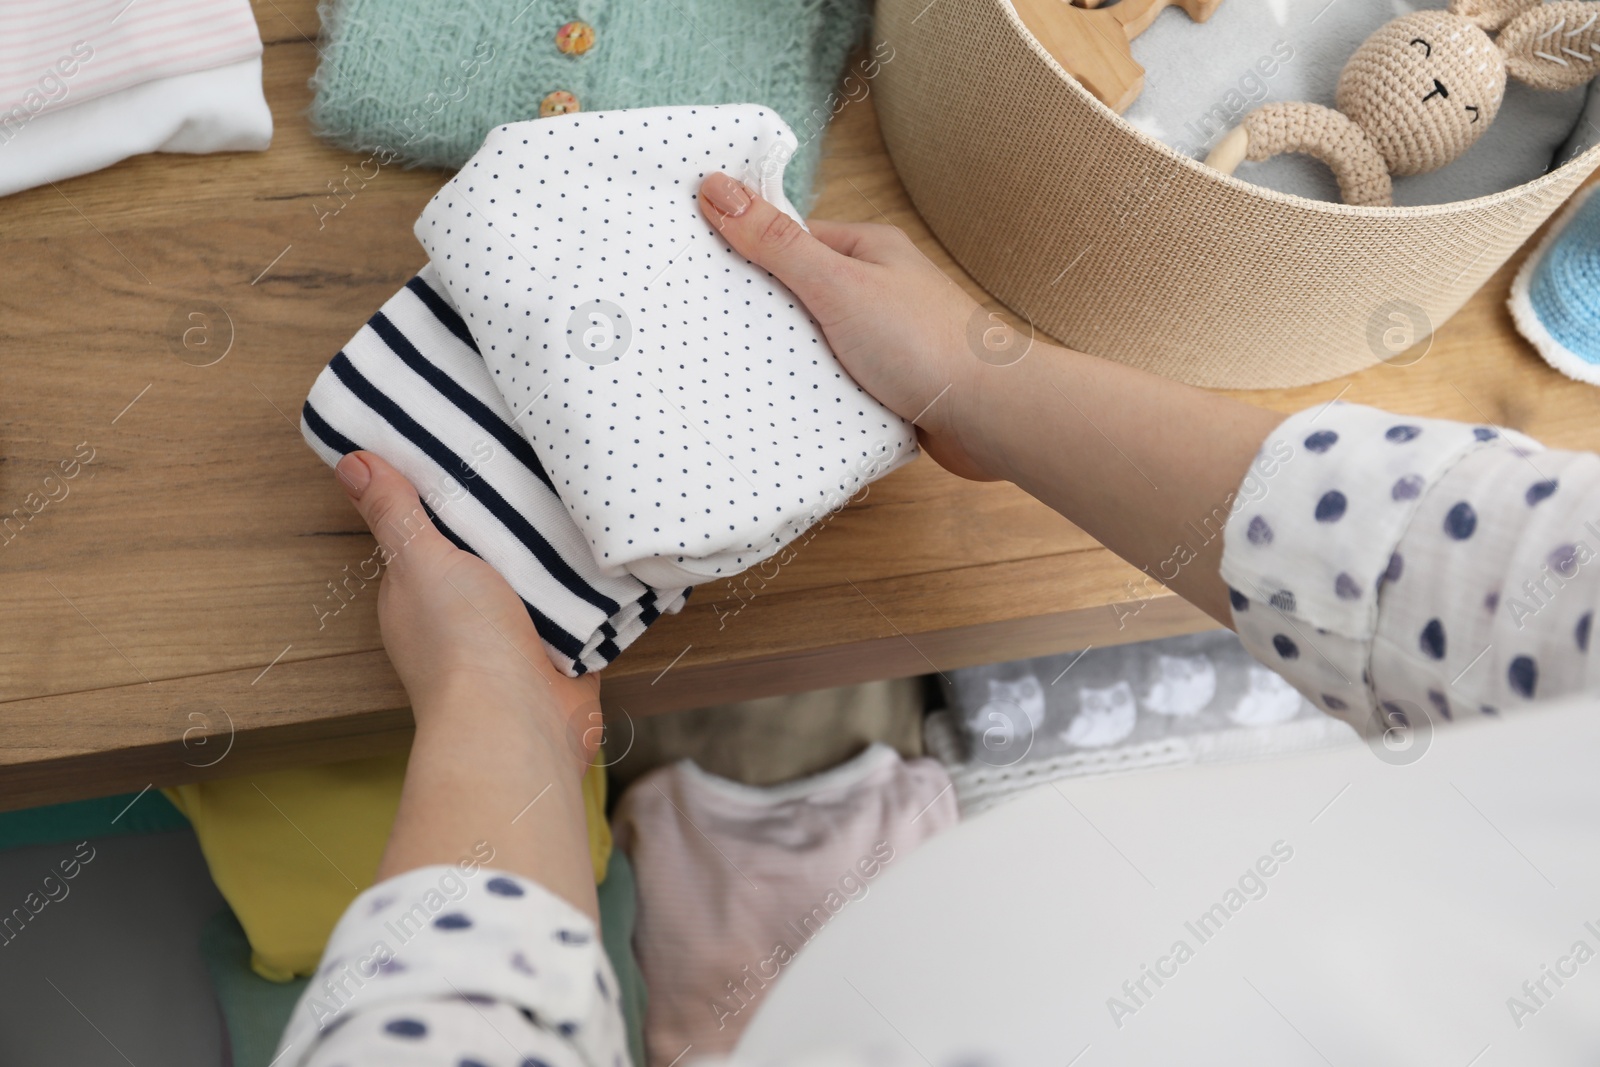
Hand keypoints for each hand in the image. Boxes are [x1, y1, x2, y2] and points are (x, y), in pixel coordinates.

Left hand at [334, 451, 599, 765]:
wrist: (521, 722)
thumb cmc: (462, 645)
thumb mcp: (420, 561)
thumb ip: (394, 513)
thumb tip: (349, 462)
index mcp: (419, 590)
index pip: (430, 528)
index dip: (447, 489)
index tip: (470, 439)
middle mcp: (464, 612)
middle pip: (488, 549)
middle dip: (510, 515)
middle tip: (538, 451)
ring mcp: (515, 631)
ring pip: (536, 574)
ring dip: (553, 548)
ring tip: (578, 484)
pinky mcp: (562, 645)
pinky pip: (578, 601)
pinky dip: (589, 581)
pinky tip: (605, 542)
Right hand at [697, 172, 996, 480]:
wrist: (989, 415)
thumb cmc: (923, 342)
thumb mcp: (837, 284)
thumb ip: (776, 243)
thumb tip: (718, 188)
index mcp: (868, 250)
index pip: (791, 240)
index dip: (747, 252)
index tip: (701, 270)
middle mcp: (878, 289)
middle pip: (800, 292)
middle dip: (763, 312)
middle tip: (709, 328)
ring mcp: (885, 338)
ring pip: (817, 341)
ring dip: (788, 357)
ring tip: (737, 369)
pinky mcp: (889, 384)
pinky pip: (836, 380)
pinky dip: (813, 390)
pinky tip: (784, 404)